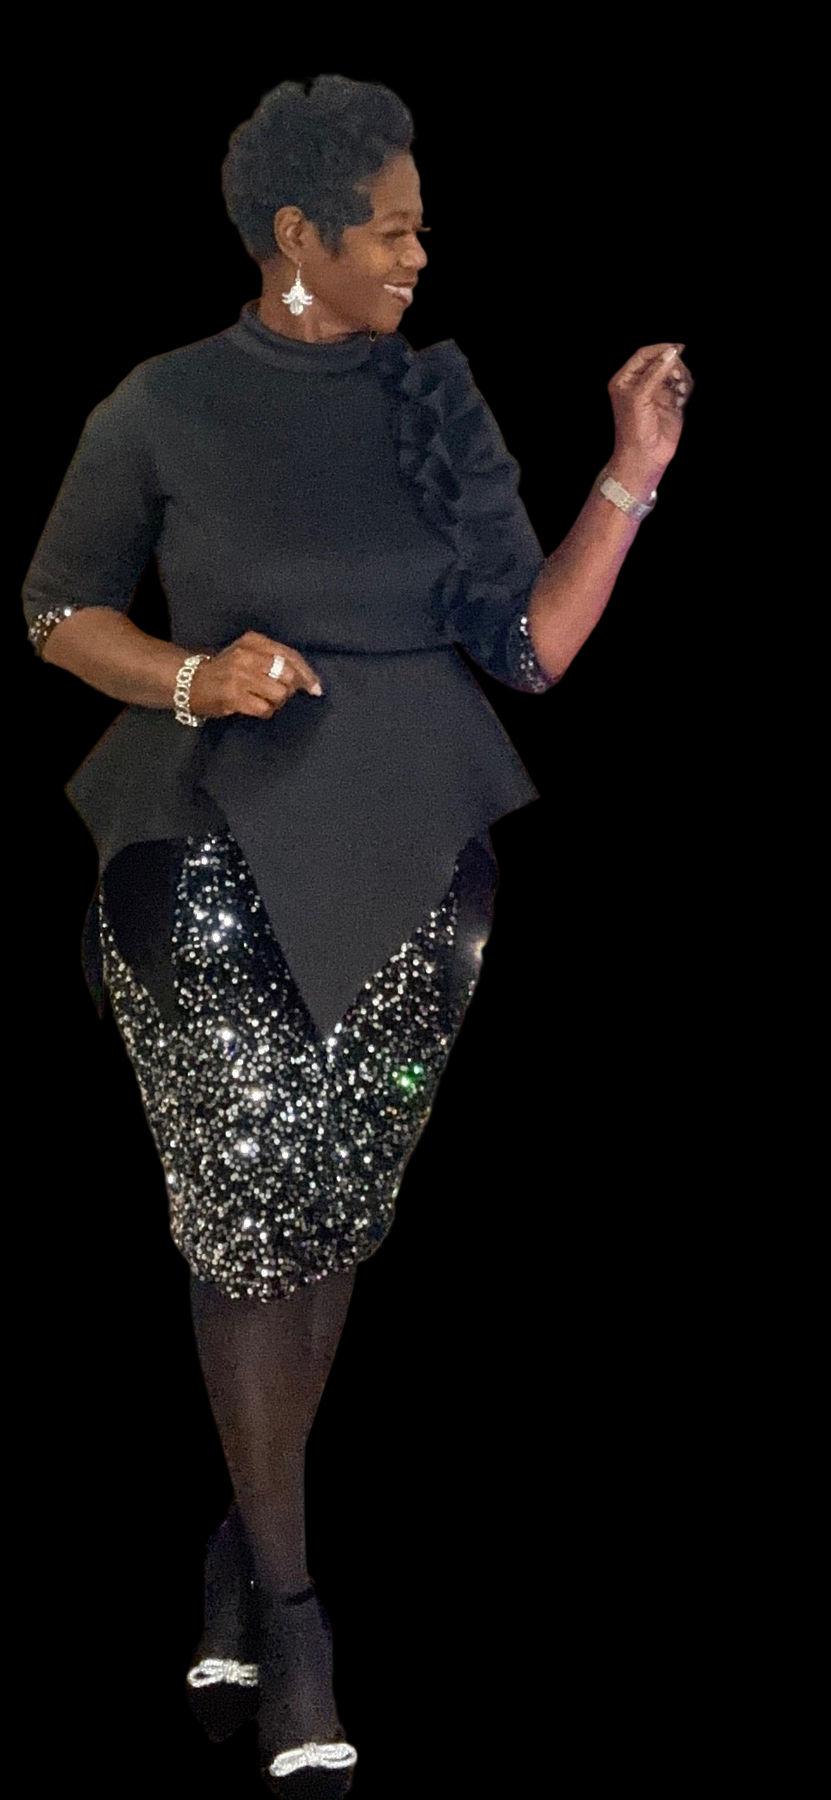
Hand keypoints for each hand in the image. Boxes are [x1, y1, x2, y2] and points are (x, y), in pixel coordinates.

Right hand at [187, 631, 323, 719]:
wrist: (189, 681)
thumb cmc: (225, 670)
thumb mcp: (248, 654)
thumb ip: (274, 660)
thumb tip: (307, 680)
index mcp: (254, 641)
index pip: (290, 656)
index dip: (307, 674)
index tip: (316, 688)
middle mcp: (248, 655)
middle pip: (288, 675)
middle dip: (290, 689)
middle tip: (281, 695)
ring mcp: (240, 675)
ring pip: (279, 693)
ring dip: (276, 703)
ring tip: (263, 701)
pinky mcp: (233, 696)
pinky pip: (265, 709)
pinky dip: (265, 712)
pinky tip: (255, 708)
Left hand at [607, 342, 693, 488]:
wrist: (644, 457)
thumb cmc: (634, 429)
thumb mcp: (640, 396)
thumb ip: (655, 372)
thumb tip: (671, 352)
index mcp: (626, 379)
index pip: (644, 355)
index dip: (660, 349)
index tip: (677, 348)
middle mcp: (641, 384)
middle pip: (661, 361)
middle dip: (672, 364)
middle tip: (678, 376)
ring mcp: (657, 393)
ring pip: (674, 372)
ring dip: (681, 376)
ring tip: (680, 389)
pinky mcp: (671, 403)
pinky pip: (682, 386)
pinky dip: (685, 387)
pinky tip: (682, 397)